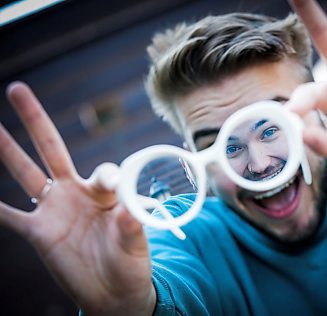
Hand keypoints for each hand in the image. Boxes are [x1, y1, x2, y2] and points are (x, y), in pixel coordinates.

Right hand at [0, 82, 154, 314]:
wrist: (113, 293)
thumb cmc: (129, 264)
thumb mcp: (136, 244)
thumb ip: (131, 226)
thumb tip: (129, 210)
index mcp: (105, 193)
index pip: (105, 171)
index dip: (107, 175)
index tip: (108, 185)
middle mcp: (76, 193)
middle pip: (52, 150)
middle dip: (36, 121)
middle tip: (17, 90)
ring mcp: (55, 210)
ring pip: (26, 174)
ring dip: (7, 151)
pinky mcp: (39, 232)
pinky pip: (10, 216)